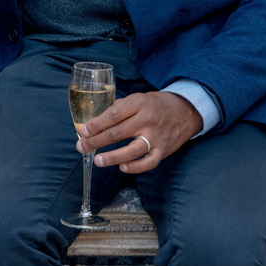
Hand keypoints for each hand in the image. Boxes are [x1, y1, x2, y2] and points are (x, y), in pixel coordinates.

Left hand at [77, 91, 200, 173]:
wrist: (184, 111)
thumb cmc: (154, 105)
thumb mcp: (137, 99)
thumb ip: (118, 109)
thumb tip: (94, 122)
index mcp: (138, 103)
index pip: (114, 114)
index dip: (97, 124)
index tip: (83, 131)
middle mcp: (147, 120)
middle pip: (118, 133)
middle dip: (96, 141)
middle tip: (81, 147)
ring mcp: (156, 137)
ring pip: (132, 150)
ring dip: (112, 157)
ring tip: (97, 160)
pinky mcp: (163, 150)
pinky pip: (148, 162)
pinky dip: (135, 167)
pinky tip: (122, 167)